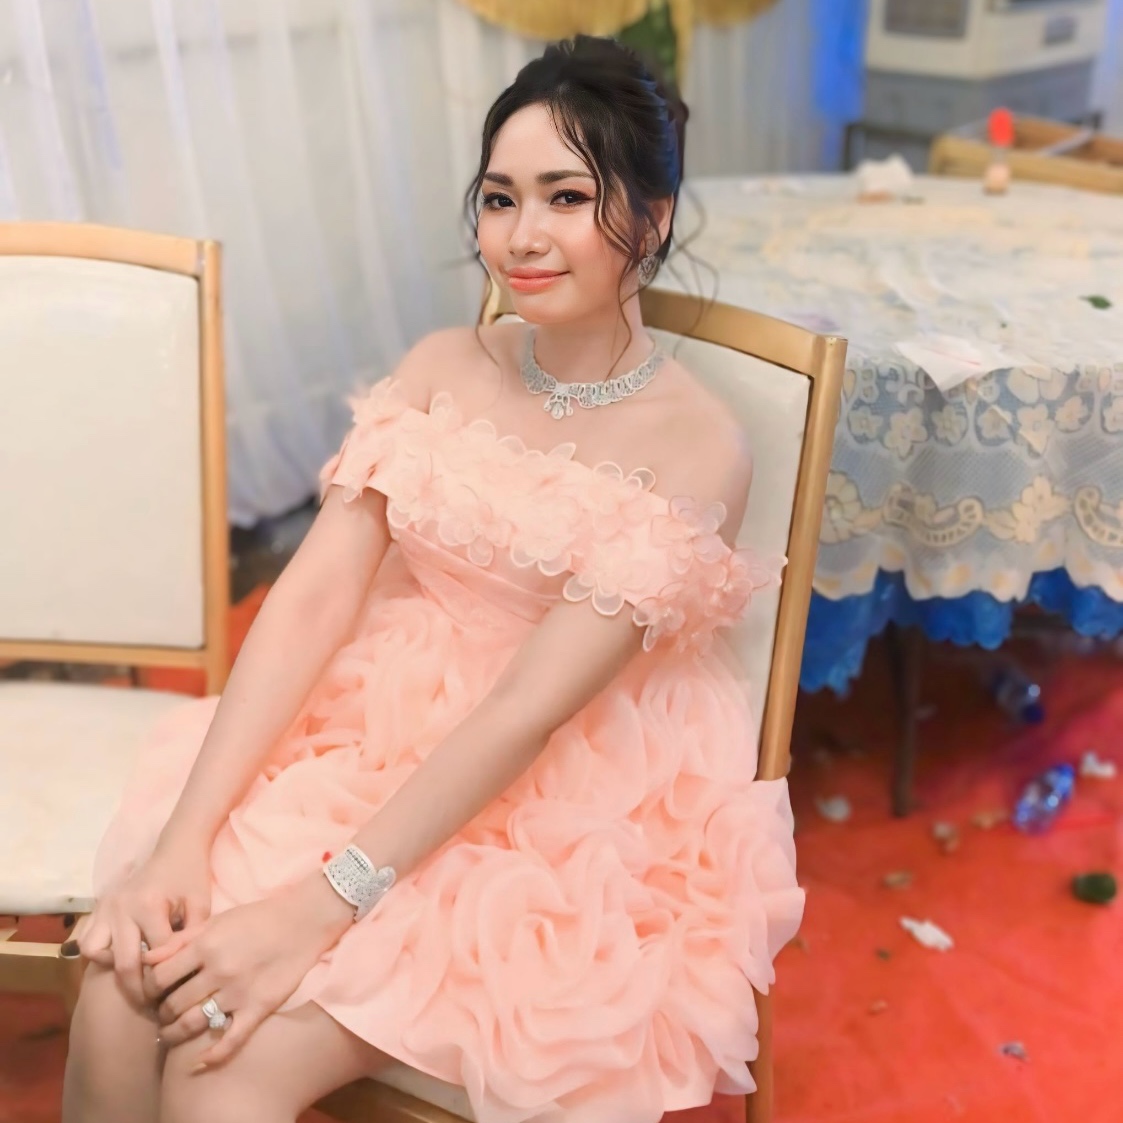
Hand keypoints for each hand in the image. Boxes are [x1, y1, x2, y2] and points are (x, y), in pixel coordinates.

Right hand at [75, 845, 212, 1007]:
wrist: (176, 848)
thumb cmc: (191, 877)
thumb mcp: (201, 905)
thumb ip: (192, 937)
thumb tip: (183, 972)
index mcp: (148, 905)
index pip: (157, 955)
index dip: (169, 976)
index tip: (178, 991)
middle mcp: (121, 908)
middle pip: (123, 963)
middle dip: (139, 989)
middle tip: (154, 1003)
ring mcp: (105, 907)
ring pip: (95, 953)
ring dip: (112, 968)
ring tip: (134, 972)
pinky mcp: (98, 907)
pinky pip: (88, 941)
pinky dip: (101, 953)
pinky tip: (123, 954)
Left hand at [143, 873, 352, 1066]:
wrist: (303, 920)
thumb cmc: (258, 917)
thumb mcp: (217, 920)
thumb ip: (181, 940)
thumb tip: (146, 958)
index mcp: (205, 946)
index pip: (159, 977)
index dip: (148, 988)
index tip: (151, 992)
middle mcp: (218, 971)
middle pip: (173, 1004)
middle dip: (161, 1012)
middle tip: (162, 1013)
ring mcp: (238, 992)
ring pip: (193, 1024)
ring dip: (175, 1034)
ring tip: (170, 1033)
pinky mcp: (258, 1007)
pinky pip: (231, 1040)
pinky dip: (213, 1056)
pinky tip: (200, 1062)